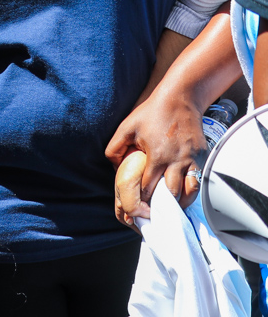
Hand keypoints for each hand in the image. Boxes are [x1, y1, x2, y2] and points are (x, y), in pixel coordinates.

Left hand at [106, 87, 205, 225]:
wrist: (180, 98)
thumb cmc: (151, 113)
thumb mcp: (126, 127)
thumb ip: (115, 148)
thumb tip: (114, 167)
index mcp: (157, 155)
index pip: (149, 188)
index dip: (142, 202)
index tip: (137, 213)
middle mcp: (177, 160)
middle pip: (171, 194)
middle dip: (162, 208)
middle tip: (153, 219)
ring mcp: (192, 159)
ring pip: (189, 191)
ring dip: (180, 204)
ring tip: (170, 213)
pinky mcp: (202, 157)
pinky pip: (198, 181)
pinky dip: (191, 193)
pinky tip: (183, 198)